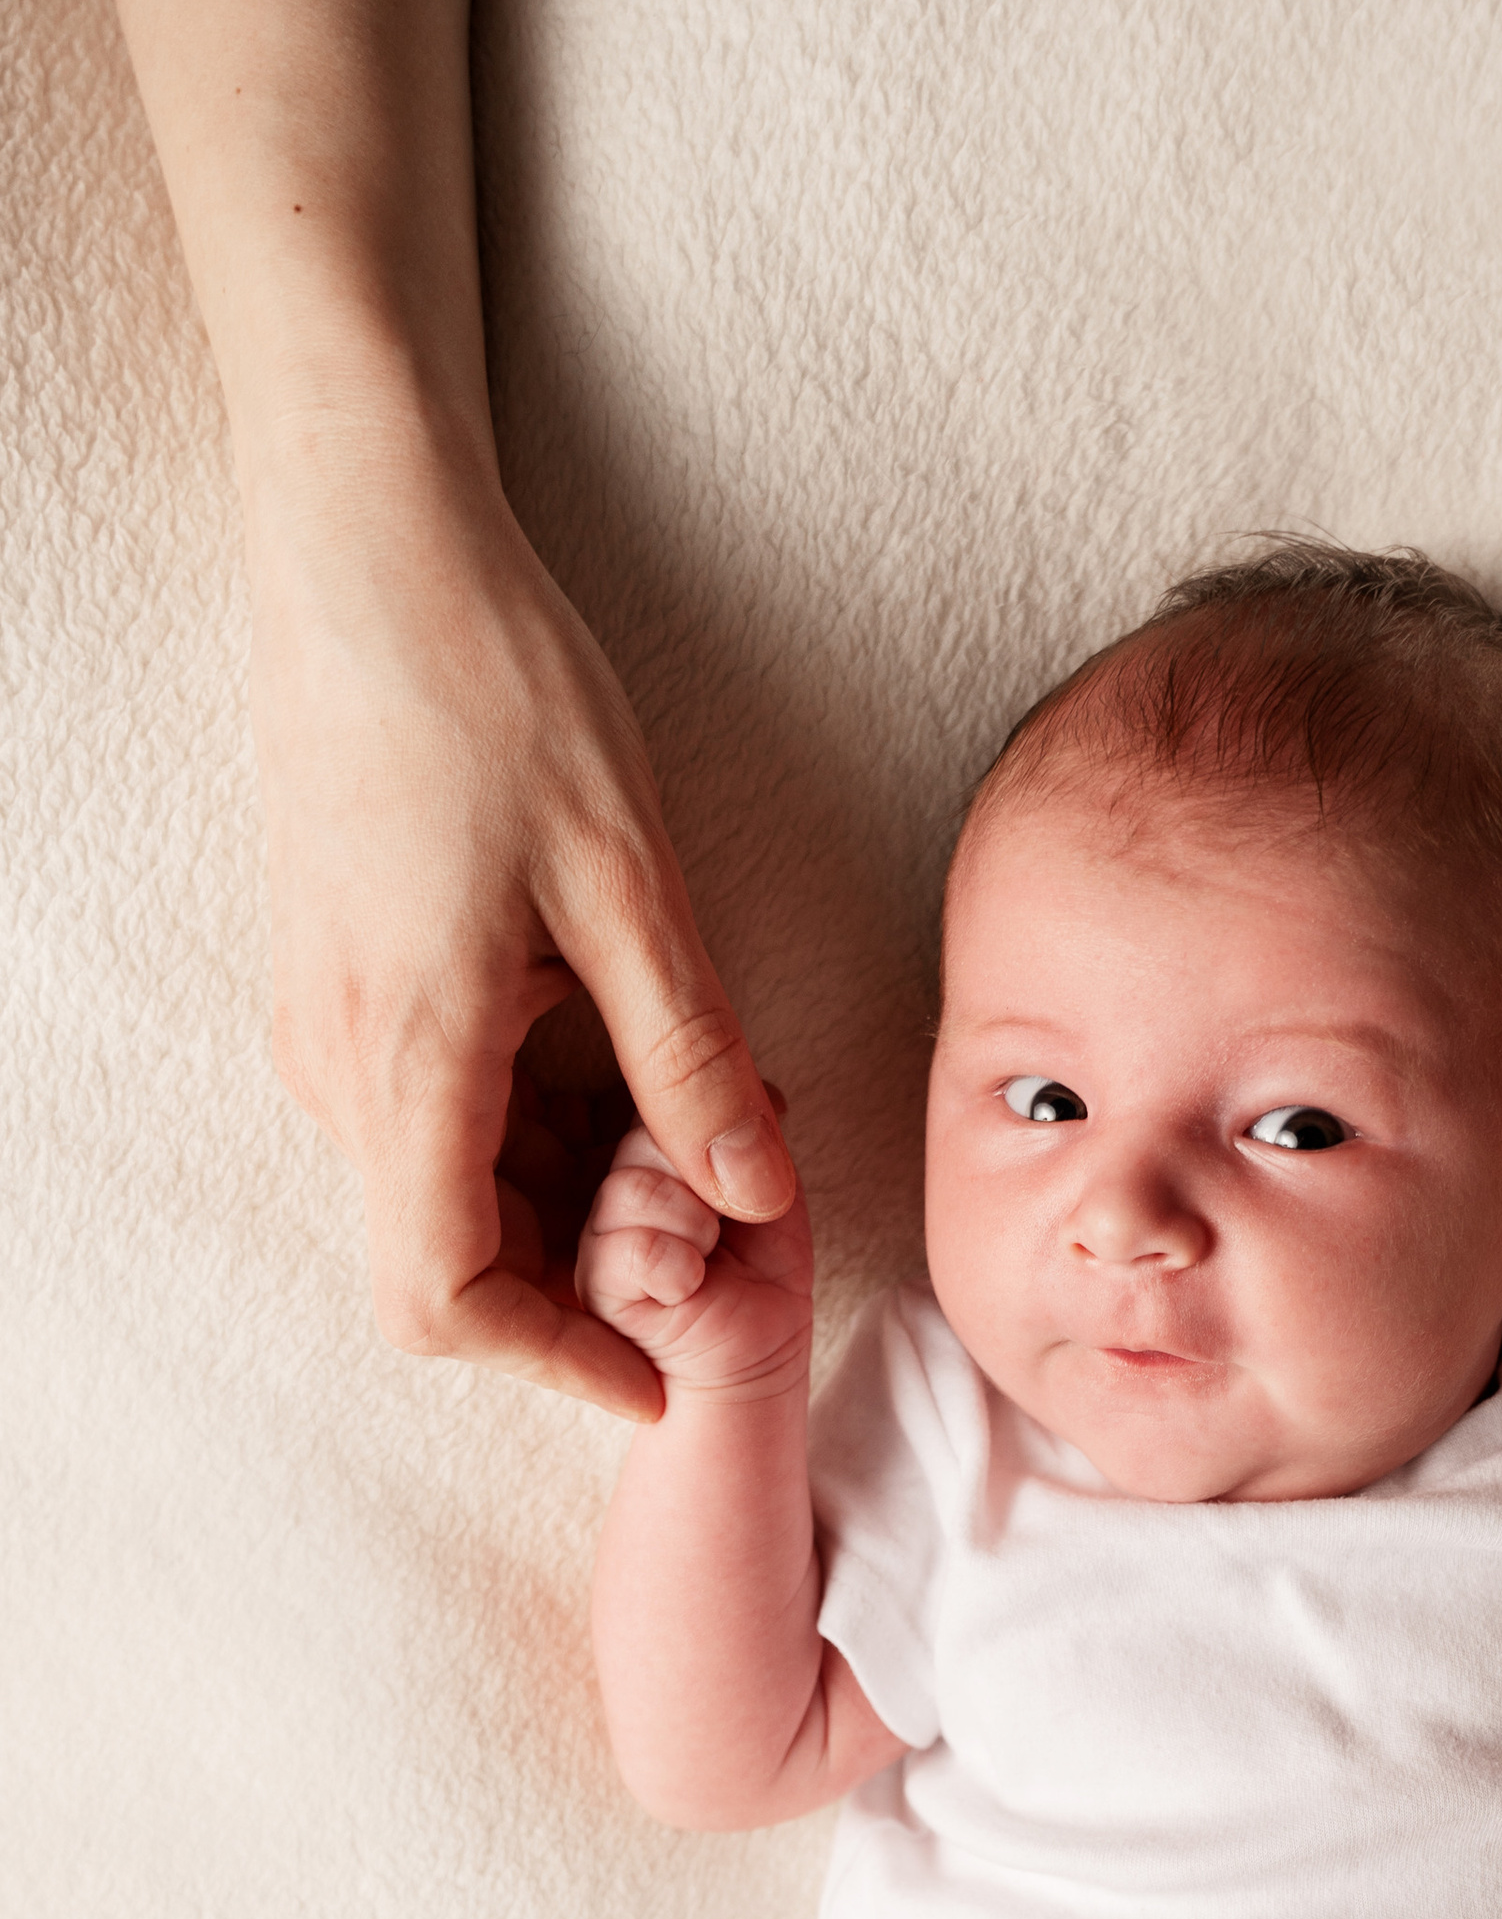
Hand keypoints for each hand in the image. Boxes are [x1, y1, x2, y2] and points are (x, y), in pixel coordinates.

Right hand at [251, 436, 794, 1422]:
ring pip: (440, 1181)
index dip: (552, 1361)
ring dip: (558, 1191)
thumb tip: (760, 1197)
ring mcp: (324, 1023)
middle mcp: (338, 1063)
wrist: (364, 545)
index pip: (442, 1297)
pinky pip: (428, 1106)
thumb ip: (689, 1056)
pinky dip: (524, 1122)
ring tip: (687, 1118)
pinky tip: (616, 1052)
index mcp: (408, 1055)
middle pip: (444, 1255)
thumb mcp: (627, 882)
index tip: (656, 1373)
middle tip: (712, 1219)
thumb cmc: (494, 688)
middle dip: (578, 1273)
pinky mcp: (336, 979)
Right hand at [576, 1122, 813, 1399]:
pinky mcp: (587, 1285)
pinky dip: (679, 1264)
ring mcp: (589, 1232)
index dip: (708, 1135)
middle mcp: (601, 1180)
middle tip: (719, 1225)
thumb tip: (753, 1088)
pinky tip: (688, 1285)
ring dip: (695, 1226)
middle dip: (703, 1180)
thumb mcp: (770, 1181)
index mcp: (639, 1147)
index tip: (737, 1181)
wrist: (759, 1361)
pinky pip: (631, 1247)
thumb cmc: (761, 1273)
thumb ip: (753, 1124)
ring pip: (631, 1188)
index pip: (658, 1103)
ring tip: (704, 1255)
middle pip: (640, 1135)